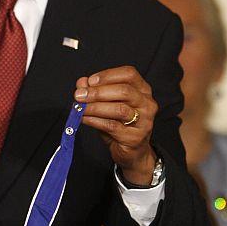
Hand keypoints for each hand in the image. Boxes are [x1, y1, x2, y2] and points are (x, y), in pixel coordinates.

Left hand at [74, 66, 157, 185]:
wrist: (131, 151)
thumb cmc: (119, 124)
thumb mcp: (106, 104)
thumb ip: (94, 91)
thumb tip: (81, 82)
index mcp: (142, 90)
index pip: (129, 74)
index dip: (107, 75)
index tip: (89, 81)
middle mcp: (147, 103)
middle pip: (124, 91)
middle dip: (97, 92)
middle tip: (79, 96)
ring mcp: (144, 121)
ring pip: (119, 109)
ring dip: (95, 107)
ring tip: (80, 108)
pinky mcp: (135, 137)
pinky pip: (112, 126)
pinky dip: (95, 120)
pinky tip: (84, 118)